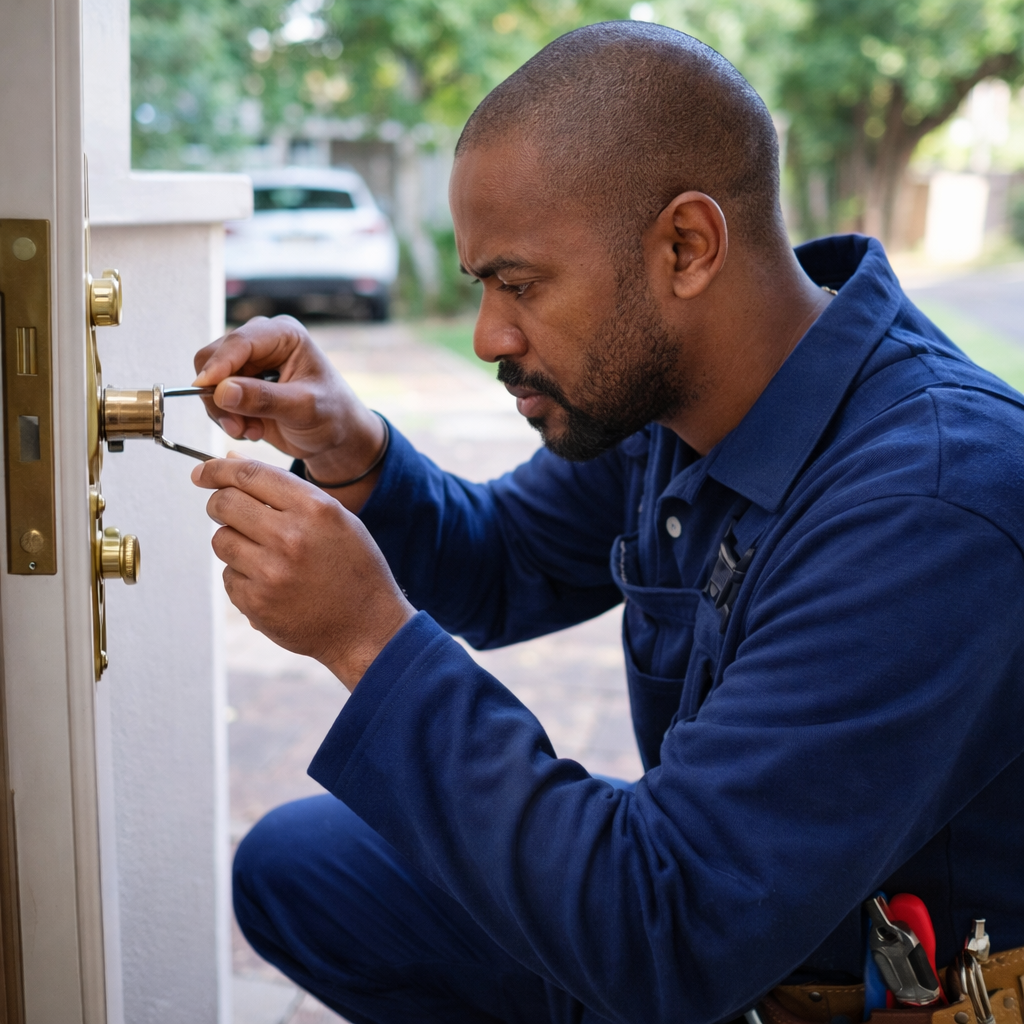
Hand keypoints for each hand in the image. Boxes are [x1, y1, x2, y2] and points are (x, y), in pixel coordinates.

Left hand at [192, 453, 414, 688]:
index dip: (218, 469)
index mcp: (315, 509)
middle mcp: (290, 537)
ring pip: (221, 540)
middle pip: (225, 503)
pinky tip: (270, 582)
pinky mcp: (256, 602)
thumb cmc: (353, 568)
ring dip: (232, 542)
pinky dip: (241, 575)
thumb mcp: (336, 519)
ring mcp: (270, 572)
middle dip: (219, 504)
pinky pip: (228, 575)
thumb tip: (232, 460)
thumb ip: (286, 490)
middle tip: (226, 511)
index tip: (203, 471)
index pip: (250, 475)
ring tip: (262, 553)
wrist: (366, 627)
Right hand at [193, 316, 385, 506]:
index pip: (240, 341)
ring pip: (209, 381)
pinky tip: (253, 430)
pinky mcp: (239, 384)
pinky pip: (214, 399)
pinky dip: (227, 418)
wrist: (335, 436)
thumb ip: (264, 399)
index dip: (219, 365)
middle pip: (214, 358)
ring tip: (252, 431)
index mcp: (284, 334)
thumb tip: (221, 391)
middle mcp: (262, 342)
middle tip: (238, 426)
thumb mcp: (304, 408)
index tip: (204, 388)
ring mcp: (248, 363)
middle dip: (220, 395)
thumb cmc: (332, 416)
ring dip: (224, 412)